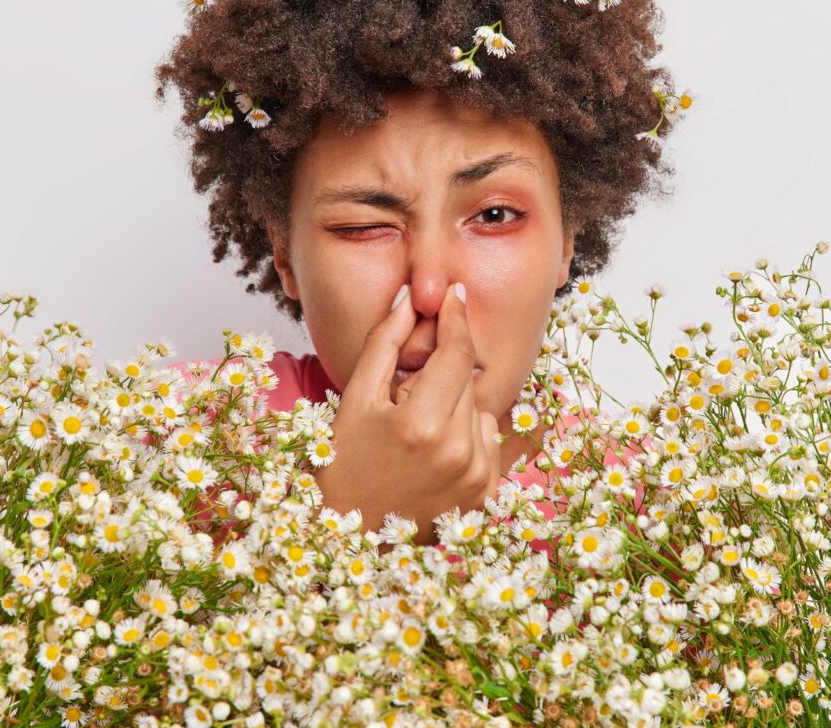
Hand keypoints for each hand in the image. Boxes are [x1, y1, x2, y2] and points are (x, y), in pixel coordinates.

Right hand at [313, 283, 502, 544]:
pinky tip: (432, 454)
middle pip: (465, 380)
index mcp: (422, 426)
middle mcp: (458, 453)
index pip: (456, 353)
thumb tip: (410, 297)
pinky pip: (488, 440)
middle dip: (439, 377)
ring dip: (453, 408)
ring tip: (415, 435)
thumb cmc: (342, 464)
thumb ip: (384, 342)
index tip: (454, 293)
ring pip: (479, 409)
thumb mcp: (355, 399)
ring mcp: (476, 478)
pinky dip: (466, 436)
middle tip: (402, 402)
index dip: (455, 318)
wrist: (347, 536)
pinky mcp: (485, 495)